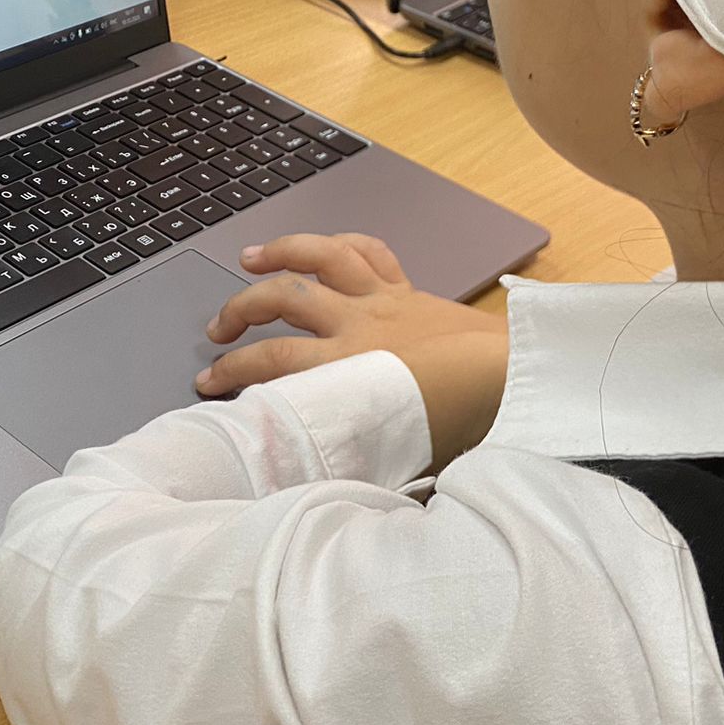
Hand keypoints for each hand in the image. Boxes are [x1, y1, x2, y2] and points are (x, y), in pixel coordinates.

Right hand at [200, 234, 509, 470]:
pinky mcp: (408, 289)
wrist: (517, 381)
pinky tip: (320, 247)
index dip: (232, 372)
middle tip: (217, 332)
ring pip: (319, 258)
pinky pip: (368, 252)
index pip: (272, 364)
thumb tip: (320, 481)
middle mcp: (356, 324)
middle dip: (240, 313)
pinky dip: (341, 243)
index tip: (206, 384)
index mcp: (348, 367)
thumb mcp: (396, 453)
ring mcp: (381, 299)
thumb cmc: (463, 423)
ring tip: (249, 259)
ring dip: (280, 254)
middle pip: (282, 302)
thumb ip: (351, 454)